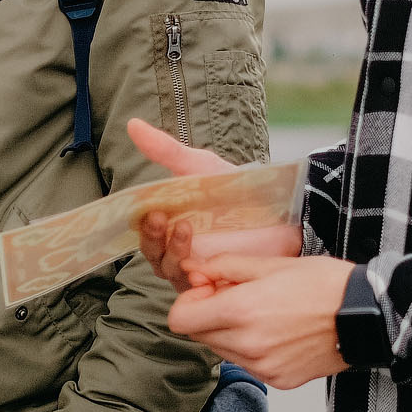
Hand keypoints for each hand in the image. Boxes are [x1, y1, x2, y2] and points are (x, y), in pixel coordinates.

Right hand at [127, 118, 302, 289]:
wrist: (279, 210)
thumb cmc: (236, 189)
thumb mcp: (200, 166)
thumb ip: (166, 150)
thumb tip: (132, 124)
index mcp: (168, 226)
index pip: (144, 233)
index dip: (141, 226)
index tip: (148, 209)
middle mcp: (178, 251)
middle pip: (153, 255)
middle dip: (152, 239)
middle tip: (159, 218)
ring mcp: (198, 269)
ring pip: (171, 271)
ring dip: (173, 252)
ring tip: (186, 227)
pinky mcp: (217, 283)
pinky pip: (198, 287)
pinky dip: (196, 276)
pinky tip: (203, 262)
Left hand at [166, 253, 355, 388]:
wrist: (365, 316)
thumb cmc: (323, 284)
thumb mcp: (271, 263)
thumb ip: (224, 267)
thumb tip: (192, 268)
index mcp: (240, 311)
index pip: (180, 320)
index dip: (189, 301)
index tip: (209, 289)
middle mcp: (247, 345)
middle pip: (199, 335)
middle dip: (209, 315)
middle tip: (238, 297)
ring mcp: (262, 367)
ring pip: (222, 351)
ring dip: (230, 333)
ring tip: (263, 314)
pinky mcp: (277, 380)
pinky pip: (248, 365)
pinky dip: (253, 349)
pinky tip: (278, 333)